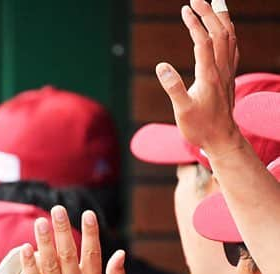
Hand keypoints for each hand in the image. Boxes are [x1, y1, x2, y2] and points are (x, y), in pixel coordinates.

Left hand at [22, 207, 124, 273]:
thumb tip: (120, 252)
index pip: (92, 253)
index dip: (90, 232)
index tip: (87, 213)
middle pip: (68, 253)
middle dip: (63, 229)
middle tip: (57, 210)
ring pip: (50, 264)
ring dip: (44, 241)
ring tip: (40, 222)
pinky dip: (29, 265)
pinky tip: (26, 249)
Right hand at [155, 0, 242, 157]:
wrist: (221, 139)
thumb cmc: (199, 128)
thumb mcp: (182, 111)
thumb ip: (172, 87)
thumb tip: (161, 66)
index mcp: (208, 75)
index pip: (203, 41)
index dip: (194, 23)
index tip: (185, 9)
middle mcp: (221, 69)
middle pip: (219, 32)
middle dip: (209, 12)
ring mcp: (228, 71)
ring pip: (230, 36)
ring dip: (222, 17)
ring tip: (215, 3)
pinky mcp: (229, 76)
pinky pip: (233, 47)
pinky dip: (229, 32)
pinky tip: (225, 28)